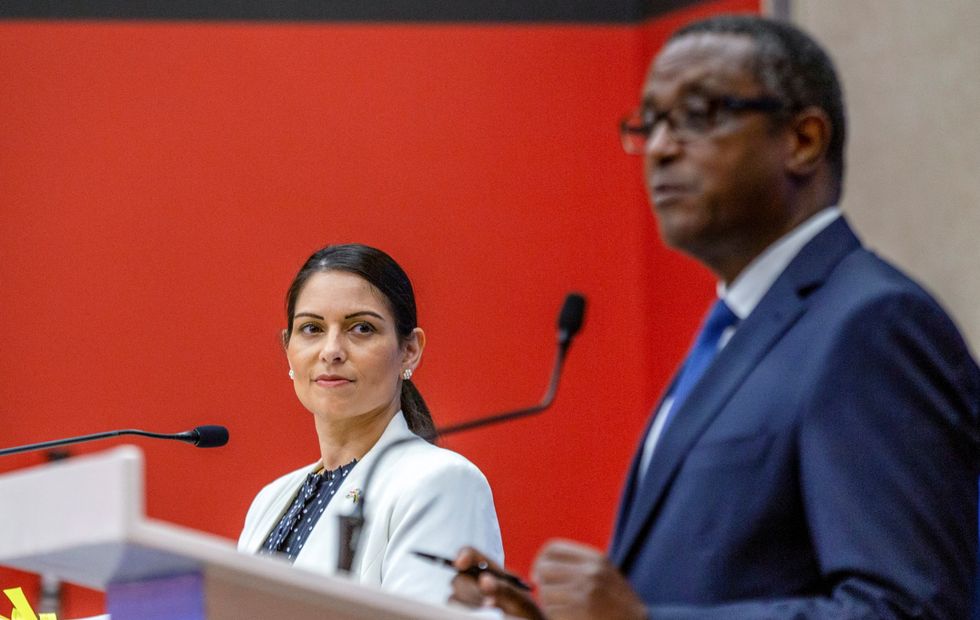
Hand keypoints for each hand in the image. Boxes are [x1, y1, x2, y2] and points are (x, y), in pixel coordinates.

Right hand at [450, 546, 544, 619]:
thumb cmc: (526, 614)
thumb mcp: (521, 600)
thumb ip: (505, 589)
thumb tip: (484, 581)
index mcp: (489, 571)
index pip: (471, 555)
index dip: (464, 555)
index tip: (461, 563)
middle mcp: (474, 584)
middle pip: (459, 579)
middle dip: (470, 590)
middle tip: (490, 603)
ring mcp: (467, 602)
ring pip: (454, 599)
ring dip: (470, 606)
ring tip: (492, 613)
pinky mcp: (464, 614)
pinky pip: (455, 613)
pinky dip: (467, 614)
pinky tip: (483, 617)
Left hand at [532, 539, 646, 619]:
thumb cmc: (618, 600)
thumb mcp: (603, 572)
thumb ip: (577, 564)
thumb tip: (541, 566)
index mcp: (595, 558)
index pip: (553, 548)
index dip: (541, 559)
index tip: (540, 573)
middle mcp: (589, 573)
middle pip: (545, 568)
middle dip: (542, 582)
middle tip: (549, 592)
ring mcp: (584, 594)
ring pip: (545, 592)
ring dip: (548, 601)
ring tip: (561, 606)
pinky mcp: (578, 614)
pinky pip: (551, 611)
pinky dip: (554, 615)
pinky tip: (566, 616)